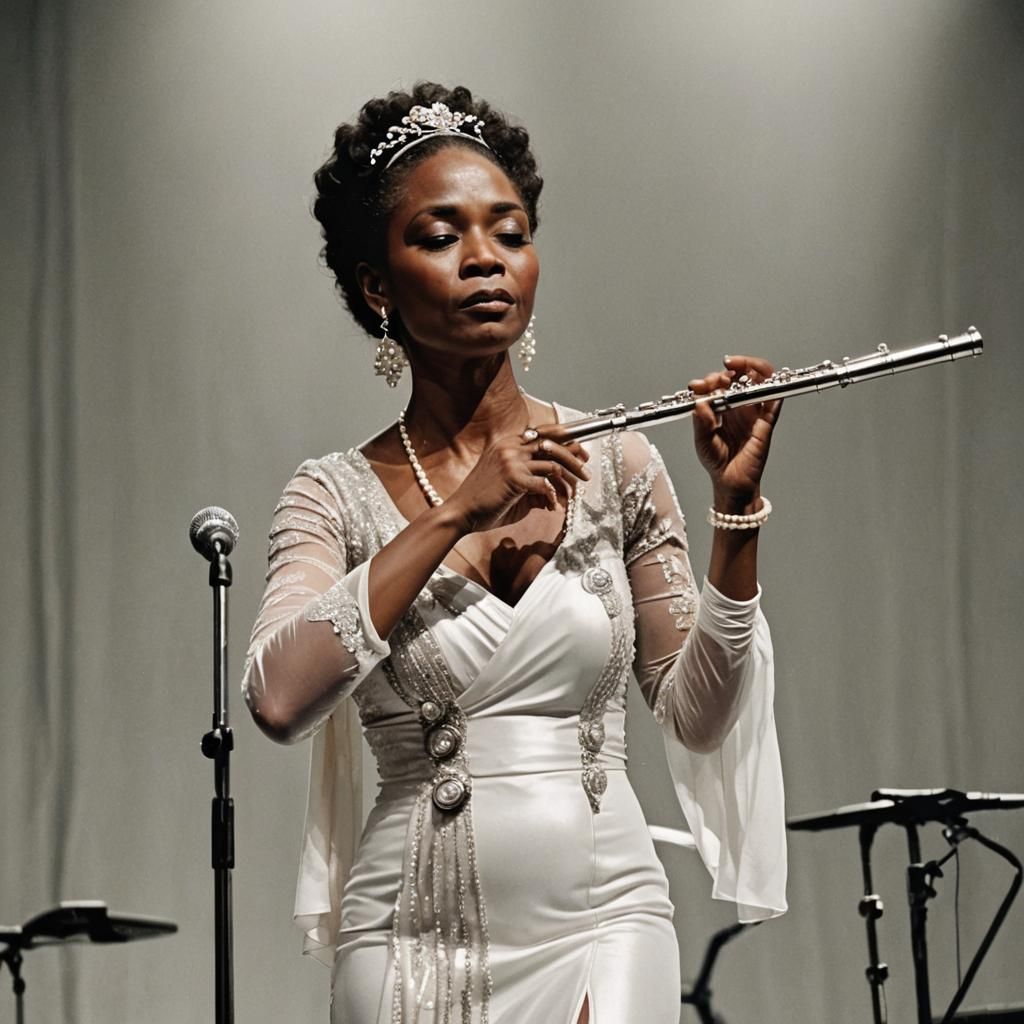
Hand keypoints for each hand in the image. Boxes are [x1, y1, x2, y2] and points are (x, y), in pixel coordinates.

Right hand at [446, 429, 590, 533]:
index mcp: (508, 443)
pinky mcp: (514, 477)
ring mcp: (512, 460)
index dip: (567, 440)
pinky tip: (552, 506)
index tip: (581, 452)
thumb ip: (534, 481)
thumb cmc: (485, 501)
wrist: (461, 513)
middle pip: (554, 444)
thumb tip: (557, 489)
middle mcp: (511, 446)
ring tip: (573, 494)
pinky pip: (545, 483)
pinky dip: (553, 496)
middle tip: (586, 473)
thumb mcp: (512, 485)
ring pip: (554, 463)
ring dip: (568, 480)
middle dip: (575, 458)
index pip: (544, 434)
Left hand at [690, 355, 781, 509]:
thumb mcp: (702, 441)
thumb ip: (701, 423)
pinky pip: (774, 402)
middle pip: (742, 375)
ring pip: (761, 381)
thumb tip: (701, 403)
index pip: (719, 383)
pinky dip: (773, 389)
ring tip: (739, 369)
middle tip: (722, 373)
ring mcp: (753, 412)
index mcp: (721, 407)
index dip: (710, 379)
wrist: (730, 482)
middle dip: (733, 367)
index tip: (698, 385)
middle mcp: (738, 405)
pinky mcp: (766, 422)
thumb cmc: (716, 461)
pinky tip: (763, 384)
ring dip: (752, 369)